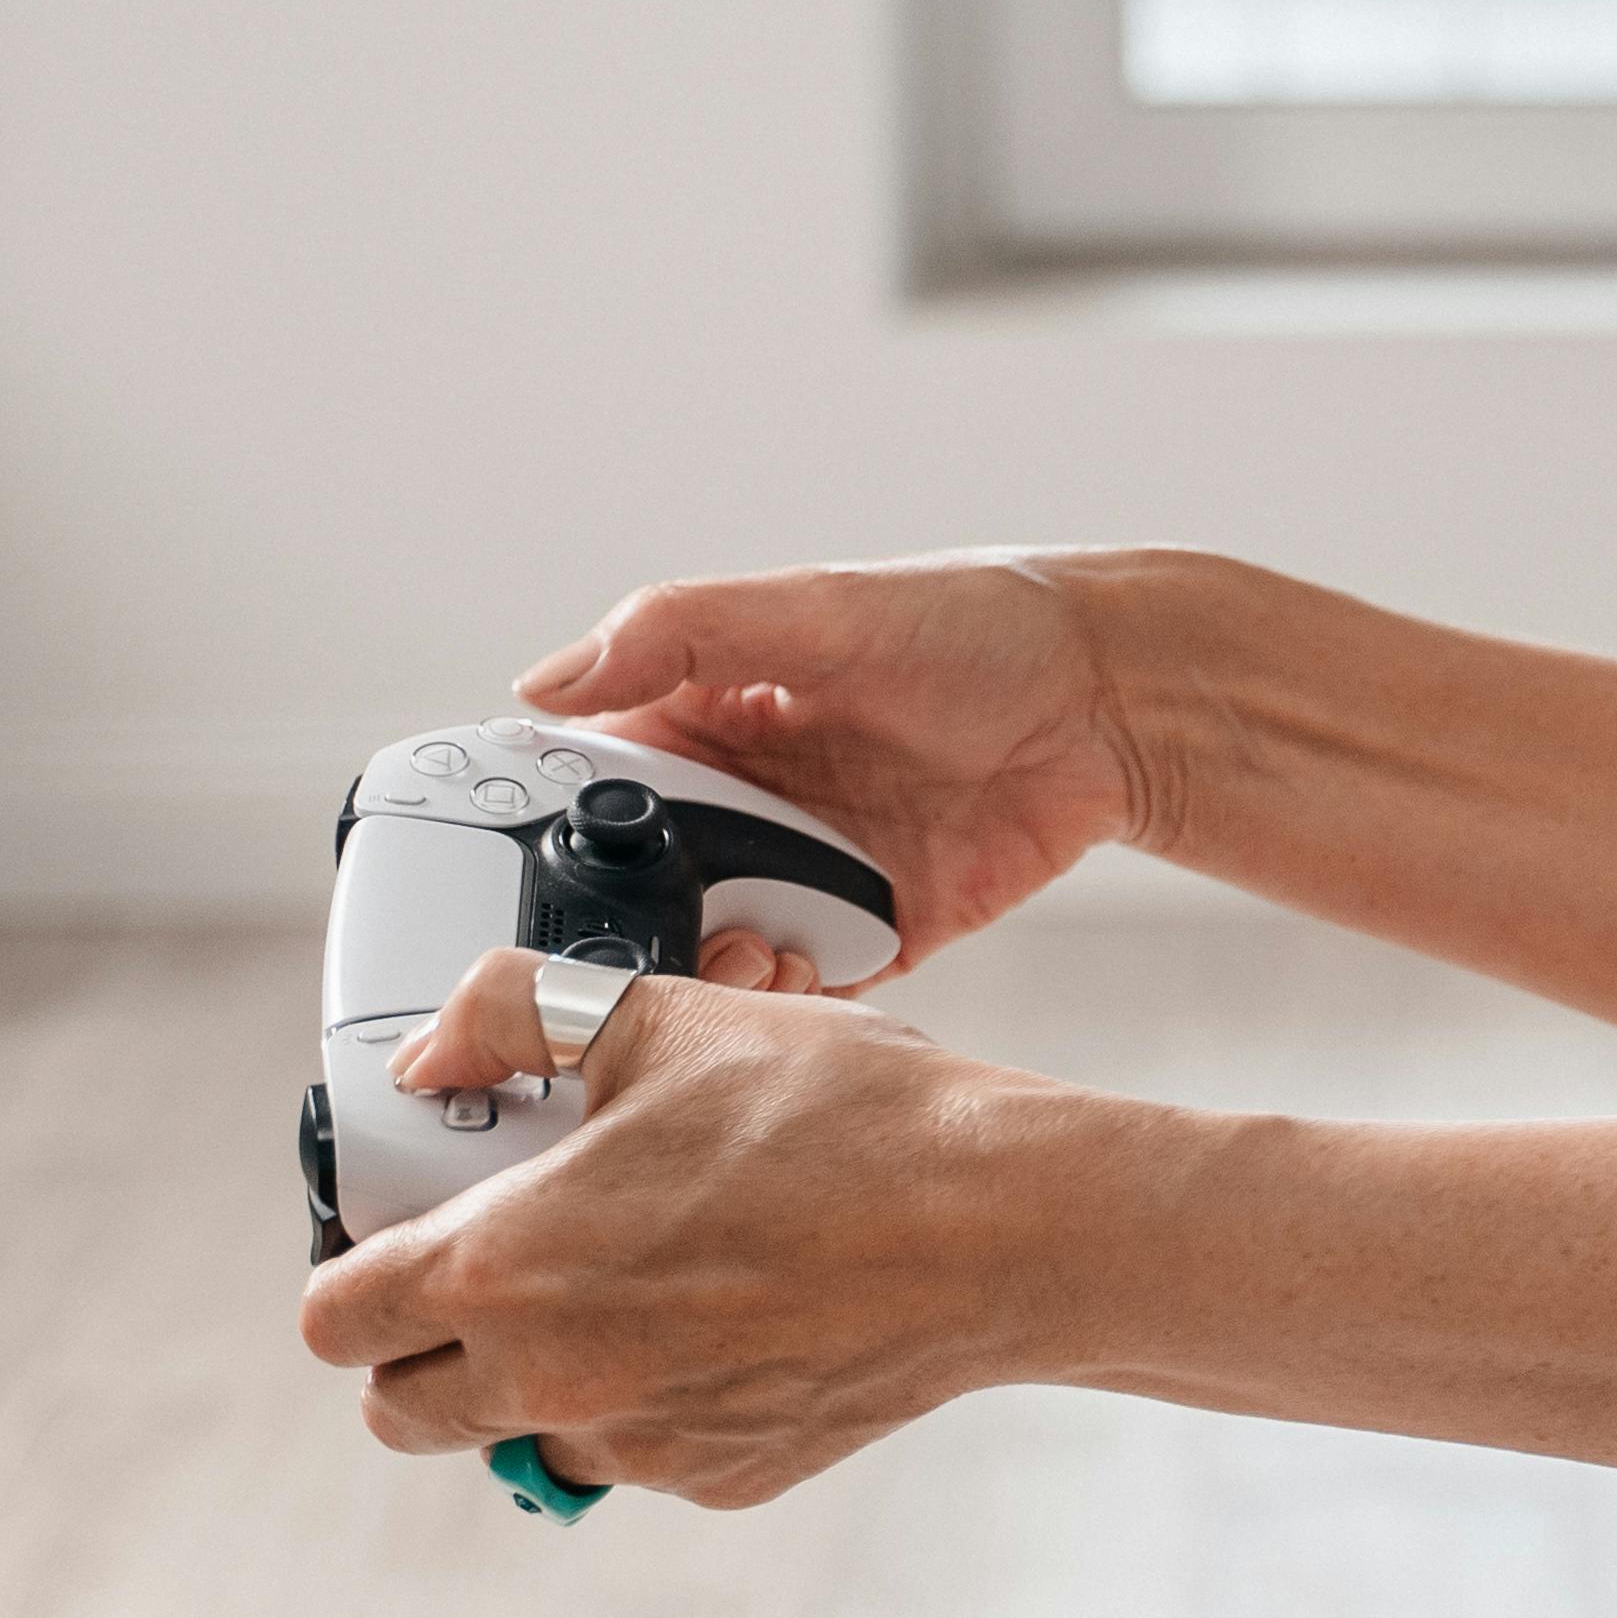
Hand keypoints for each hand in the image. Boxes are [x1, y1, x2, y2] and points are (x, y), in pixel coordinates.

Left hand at [298, 937, 1074, 1509]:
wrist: (995, 1225)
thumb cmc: (839, 1116)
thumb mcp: (661, 1017)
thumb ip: (510, 1016)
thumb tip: (430, 1053)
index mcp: (504, 1266)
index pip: (336, 1319)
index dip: (353, 1270)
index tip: (401, 1234)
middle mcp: (549, 1379)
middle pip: (400, 1411)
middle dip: (422, 1345)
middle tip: (498, 1266)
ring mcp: (636, 1446)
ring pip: (523, 1435)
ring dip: (540, 1377)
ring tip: (636, 1279)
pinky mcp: (717, 1480)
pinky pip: (637, 1451)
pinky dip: (650, 1398)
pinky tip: (728, 1312)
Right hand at [514, 552, 1171, 967]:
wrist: (1110, 699)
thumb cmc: (971, 623)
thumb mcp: (815, 607)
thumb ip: (681, 633)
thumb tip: (545, 682)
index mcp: (711, 717)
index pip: (595, 784)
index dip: (549, 832)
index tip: (506, 879)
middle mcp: (749, 803)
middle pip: (645, 890)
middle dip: (625, 931)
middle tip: (617, 952)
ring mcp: (811, 874)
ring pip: (717, 953)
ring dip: (706, 978)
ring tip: (725, 967)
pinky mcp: (877, 932)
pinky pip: (807, 993)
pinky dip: (787, 1010)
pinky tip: (788, 998)